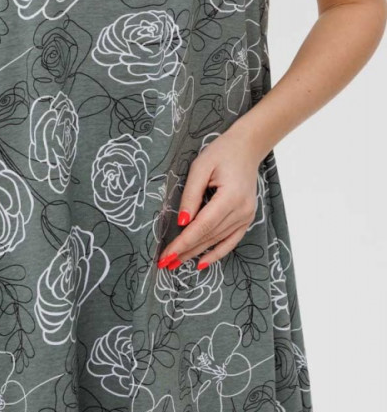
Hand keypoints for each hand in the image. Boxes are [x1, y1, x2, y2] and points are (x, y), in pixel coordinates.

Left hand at [157, 126, 261, 270]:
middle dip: (185, 251)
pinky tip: (202, 263)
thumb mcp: (200, 167)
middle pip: (209, 236)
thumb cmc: (221, 153)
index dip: (183, 242)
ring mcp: (247, 216)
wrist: (247, 148)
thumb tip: (181, 222)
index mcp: (230, 197)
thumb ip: (191, 195)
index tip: (167, 254)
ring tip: (177, 262)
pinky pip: (231, 241)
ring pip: (217, 240)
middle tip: (164, 263)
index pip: (202, 226)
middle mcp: (242, 211)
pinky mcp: (247, 218)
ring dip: (196, 253)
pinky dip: (217, 253)